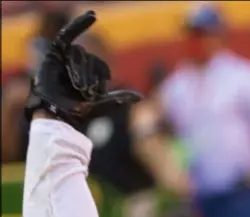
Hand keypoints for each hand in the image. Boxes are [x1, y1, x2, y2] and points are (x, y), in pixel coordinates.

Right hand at [25, 10, 141, 127]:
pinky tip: (92, 15)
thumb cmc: (77, 112)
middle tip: (83, 90)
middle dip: (87, 75)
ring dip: (79, 69)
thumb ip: (119, 98)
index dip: (99, 77)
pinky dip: (79, 24)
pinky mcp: (55, 54)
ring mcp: (67, 59)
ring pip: (79, 53)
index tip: (93, 93)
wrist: (56, 113)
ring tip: (76, 84)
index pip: (101, 66)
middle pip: (90, 58)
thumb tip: (140, 97)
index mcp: (92, 76)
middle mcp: (80, 66)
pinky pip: (67, 35)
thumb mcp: (102, 105)